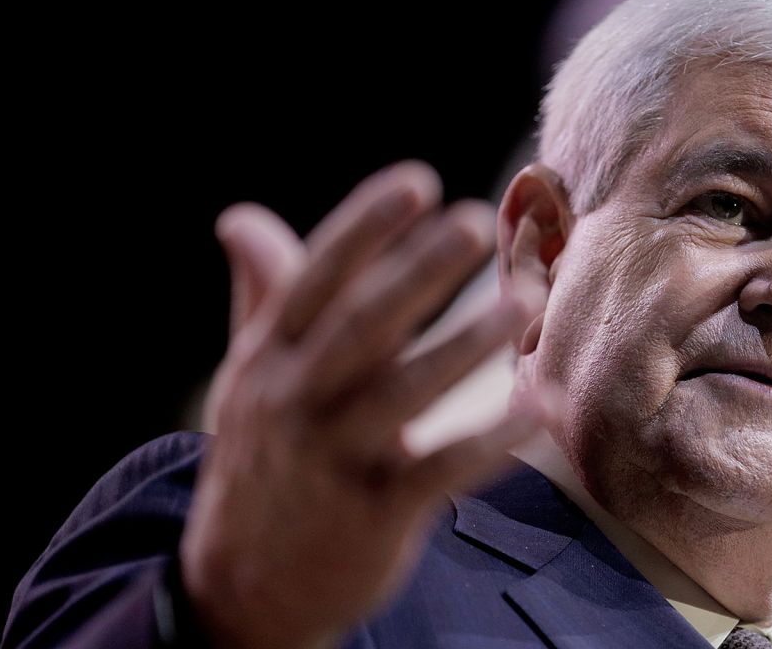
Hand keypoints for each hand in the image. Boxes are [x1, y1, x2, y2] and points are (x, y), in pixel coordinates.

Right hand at [179, 161, 556, 648]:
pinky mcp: (373, 515)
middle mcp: (296, 401)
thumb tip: (240, 218)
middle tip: (476, 221)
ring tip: (523, 299)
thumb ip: (260, 297)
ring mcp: (334, 460)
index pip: (314, 280)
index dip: (364, 228)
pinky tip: (531, 410)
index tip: (417, 182)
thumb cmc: (263, 457)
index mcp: (268, 358)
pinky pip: (438, 472)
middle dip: (418, 271)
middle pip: (361, 324)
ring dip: (466, 343)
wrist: (242, 589)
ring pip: (405, 393)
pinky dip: (486, 442)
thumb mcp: (248, 377)